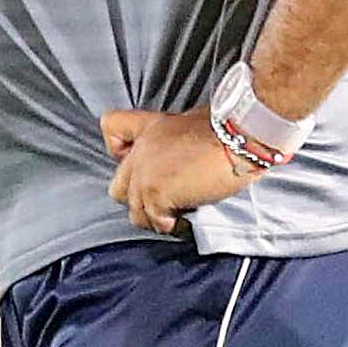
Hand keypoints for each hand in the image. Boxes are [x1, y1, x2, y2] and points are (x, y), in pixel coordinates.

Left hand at [99, 104, 255, 232]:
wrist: (237, 139)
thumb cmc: (226, 130)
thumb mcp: (192, 122)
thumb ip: (174, 139)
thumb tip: (182, 153)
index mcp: (149, 127)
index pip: (110, 126)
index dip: (118, 148)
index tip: (140, 162)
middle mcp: (140, 151)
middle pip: (118, 187)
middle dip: (140, 200)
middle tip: (166, 200)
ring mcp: (144, 174)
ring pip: (135, 212)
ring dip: (156, 217)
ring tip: (178, 212)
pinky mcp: (155, 194)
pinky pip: (155, 221)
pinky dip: (171, 224)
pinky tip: (186, 217)